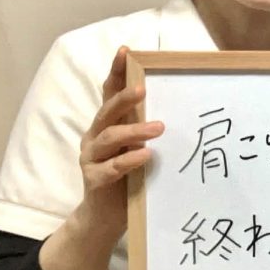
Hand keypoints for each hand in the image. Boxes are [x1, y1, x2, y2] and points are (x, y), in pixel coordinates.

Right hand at [73, 46, 163, 241]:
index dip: (116, 72)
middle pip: (106, 112)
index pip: (109, 93)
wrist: (105, 217)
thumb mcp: (137, 148)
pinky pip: (112, 167)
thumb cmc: (128, 177)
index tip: (126, 51)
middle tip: (142, 89)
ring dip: (134, 131)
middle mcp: (95, 137)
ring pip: (109, 138)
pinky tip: (146, 156)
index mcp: (107, 125)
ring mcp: (92, 158)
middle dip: (123, 99)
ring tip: (158, 128)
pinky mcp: (95, 180)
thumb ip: (147, 129)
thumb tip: (176, 108)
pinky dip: (129, 160)